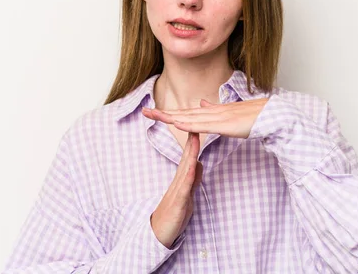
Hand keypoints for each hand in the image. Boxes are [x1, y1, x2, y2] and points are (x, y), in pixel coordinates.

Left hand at [142, 97, 268, 138]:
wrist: (271, 115)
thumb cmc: (253, 117)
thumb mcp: (230, 114)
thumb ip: (215, 110)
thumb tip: (202, 103)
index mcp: (212, 112)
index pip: (186, 113)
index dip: (169, 113)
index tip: (154, 112)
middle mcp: (212, 112)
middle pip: (183, 113)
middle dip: (163, 113)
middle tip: (144, 112)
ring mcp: (218, 117)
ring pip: (189, 118)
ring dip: (171, 117)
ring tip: (154, 116)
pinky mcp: (225, 124)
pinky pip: (204, 125)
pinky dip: (189, 124)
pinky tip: (178, 123)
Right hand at [150, 132, 202, 248]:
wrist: (159, 234)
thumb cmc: (173, 215)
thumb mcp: (187, 194)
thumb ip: (193, 179)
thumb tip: (199, 164)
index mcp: (182, 180)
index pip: (188, 158)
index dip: (193, 142)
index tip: (197, 126)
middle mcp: (179, 182)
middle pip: (186, 158)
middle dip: (191, 141)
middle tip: (194, 123)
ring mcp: (177, 191)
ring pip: (185, 169)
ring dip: (190, 153)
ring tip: (194, 138)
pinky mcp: (178, 202)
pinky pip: (185, 187)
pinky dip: (190, 175)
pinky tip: (194, 165)